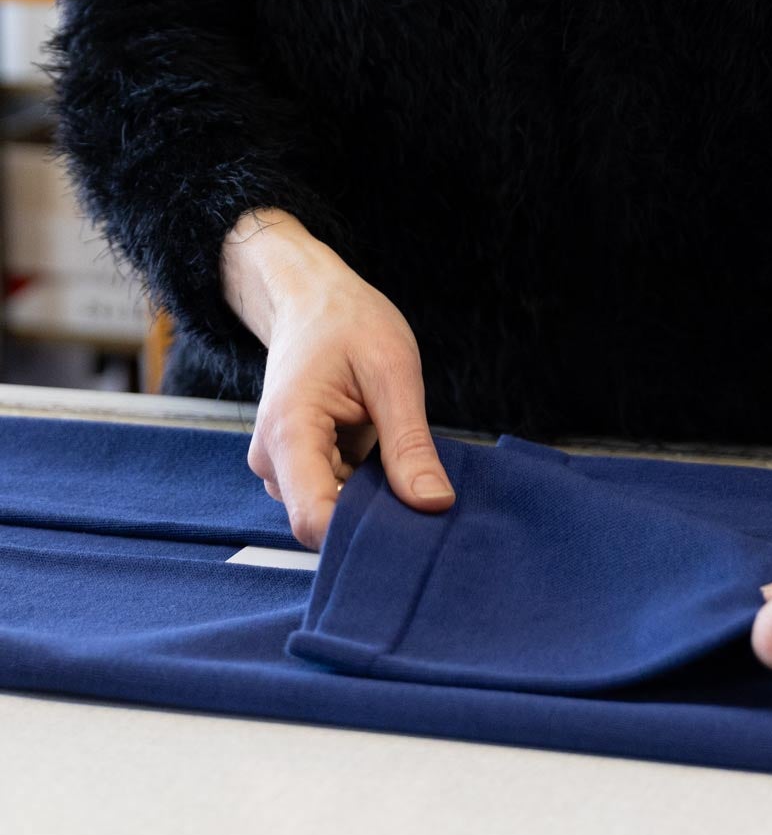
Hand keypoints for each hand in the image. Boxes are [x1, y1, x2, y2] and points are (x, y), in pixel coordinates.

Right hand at [222, 209, 453, 547]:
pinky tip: (388, 461)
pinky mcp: (297, 467)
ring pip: (333, 512)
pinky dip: (368, 489)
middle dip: (377, 517)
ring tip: (404, 460)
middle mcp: (273, 459)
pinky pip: (335, 497)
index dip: (363, 535)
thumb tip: (434, 504)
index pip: (314, 519)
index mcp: (289, 433)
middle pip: (325, 522)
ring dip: (375, 501)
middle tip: (425, 490)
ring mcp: (281, 466)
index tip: (415, 526)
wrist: (311, 299)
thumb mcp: (394, 374)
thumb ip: (410, 444)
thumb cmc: (349, 323)